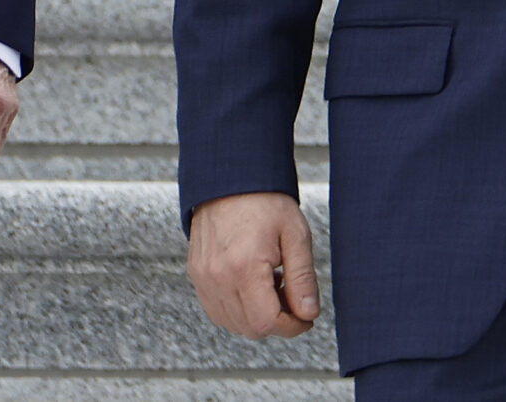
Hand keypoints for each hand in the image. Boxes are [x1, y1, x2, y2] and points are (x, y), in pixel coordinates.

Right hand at [188, 191, 320, 338]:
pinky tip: (252, 285)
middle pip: (250, 328)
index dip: (291, 327)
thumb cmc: (264, 201)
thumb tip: (309, 313)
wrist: (230, 178)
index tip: (305, 317)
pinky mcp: (197, 274)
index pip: (266, 322)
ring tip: (271, 286)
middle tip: (291, 297)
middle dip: (277, 322)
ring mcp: (203, 276)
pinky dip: (238, 308)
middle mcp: (217, 276)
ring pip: (232, 323)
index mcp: (243, 266)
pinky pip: (217, 309)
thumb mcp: (295, 235)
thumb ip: (303, 278)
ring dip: (256, 316)